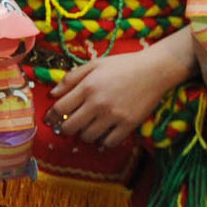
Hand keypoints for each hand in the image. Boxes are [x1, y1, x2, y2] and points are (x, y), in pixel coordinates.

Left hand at [48, 46, 181, 150]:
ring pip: (87, 136)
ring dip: (83, 135)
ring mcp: (114, 116)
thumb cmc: (123, 64)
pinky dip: (102, 142)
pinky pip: (109, 142)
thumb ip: (71, 77)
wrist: (156, 70)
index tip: (51, 119)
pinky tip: (102, 136)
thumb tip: (53, 94)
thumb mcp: (95, 64)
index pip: (60, 109)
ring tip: (87, 128)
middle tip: (68, 126)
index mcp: (87, 87)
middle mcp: (98, 104)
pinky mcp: (128, 124)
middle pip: (70, 126)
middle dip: (64, 128)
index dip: (51, 116)